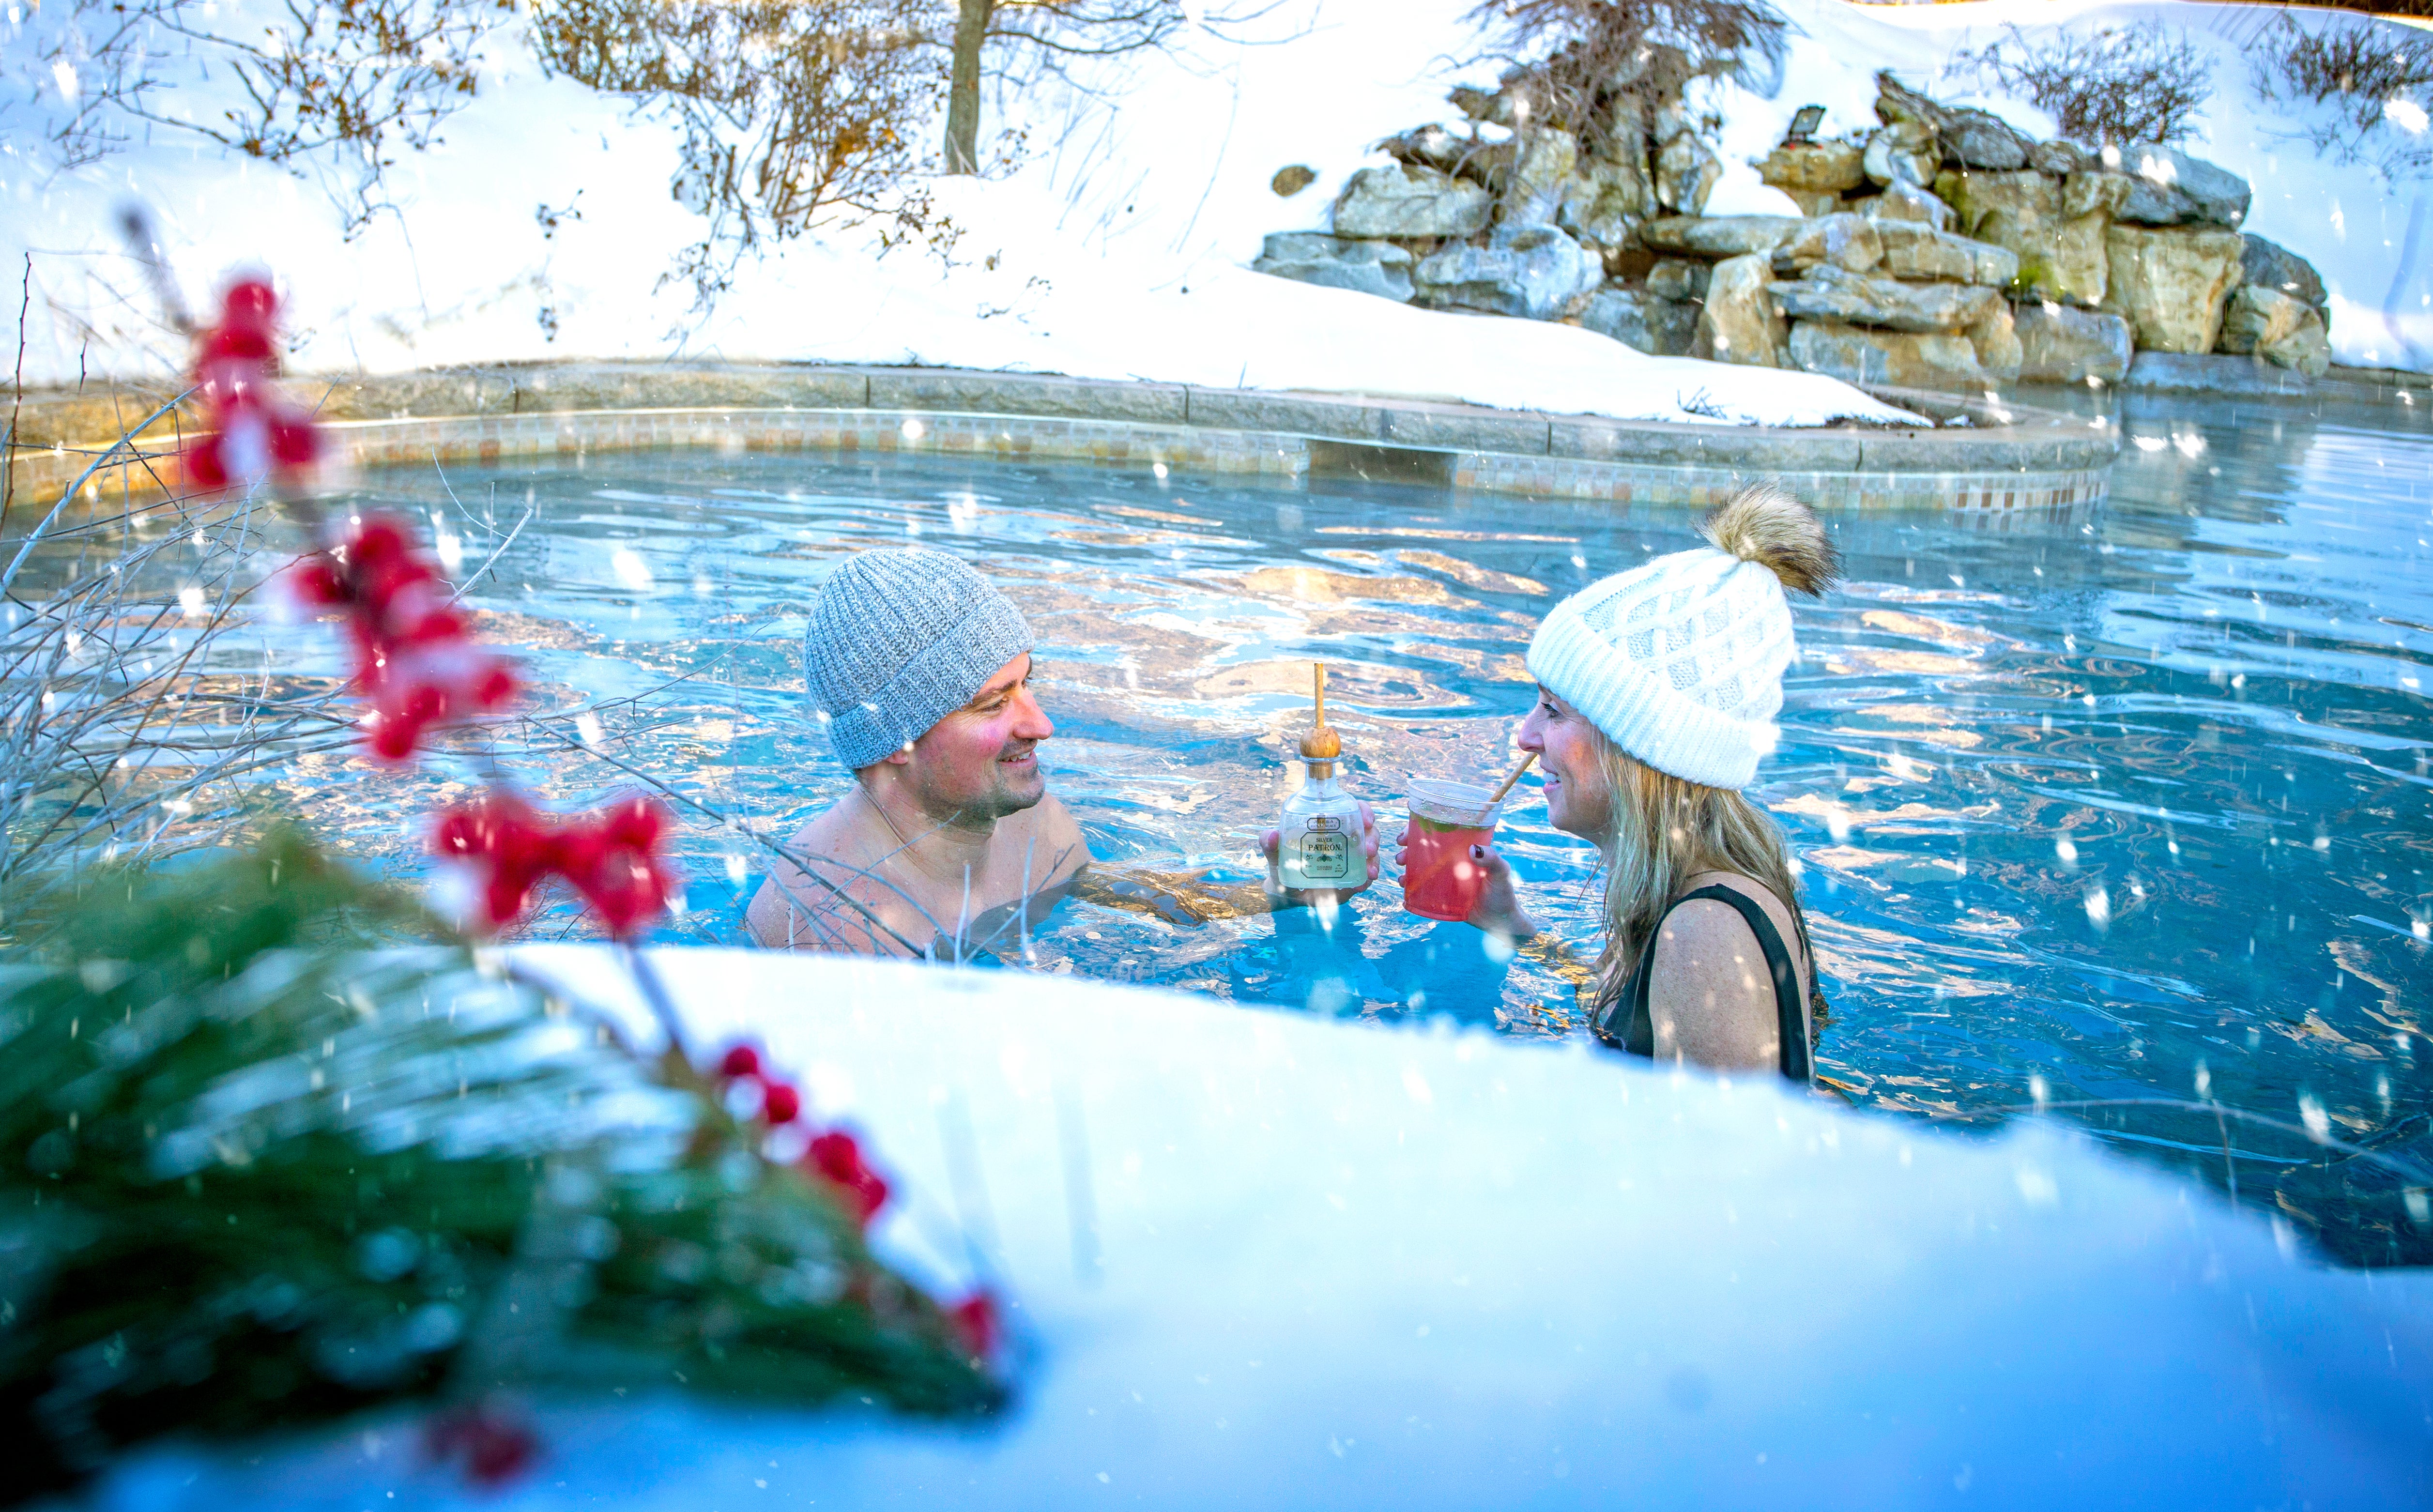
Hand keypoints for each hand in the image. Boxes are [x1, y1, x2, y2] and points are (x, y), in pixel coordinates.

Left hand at [1260, 799, 1380, 903]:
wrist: (1285, 892)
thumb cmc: (1283, 863)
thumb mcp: (1275, 853)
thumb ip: (1269, 843)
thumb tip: (1271, 835)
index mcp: (1330, 824)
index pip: (1353, 809)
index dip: (1364, 810)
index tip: (1366, 819)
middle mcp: (1345, 838)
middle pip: (1368, 831)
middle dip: (1373, 838)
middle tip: (1368, 849)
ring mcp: (1351, 859)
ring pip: (1372, 854)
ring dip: (1374, 861)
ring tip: (1369, 872)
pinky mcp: (1352, 877)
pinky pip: (1366, 876)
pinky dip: (1366, 880)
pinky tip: (1360, 884)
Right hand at [1389, 830, 1535, 939]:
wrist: (1501, 922)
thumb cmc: (1503, 893)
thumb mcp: (1501, 873)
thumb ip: (1493, 860)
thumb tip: (1473, 849)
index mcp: (1463, 847)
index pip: (1438, 831)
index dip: (1418, 829)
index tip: (1406, 835)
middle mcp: (1451, 859)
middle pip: (1423, 846)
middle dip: (1407, 848)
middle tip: (1400, 855)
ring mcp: (1444, 877)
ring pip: (1419, 865)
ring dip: (1405, 867)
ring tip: (1400, 876)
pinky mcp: (1441, 894)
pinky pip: (1421, 887)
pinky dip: (1410, 886)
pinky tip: (1404, 889)